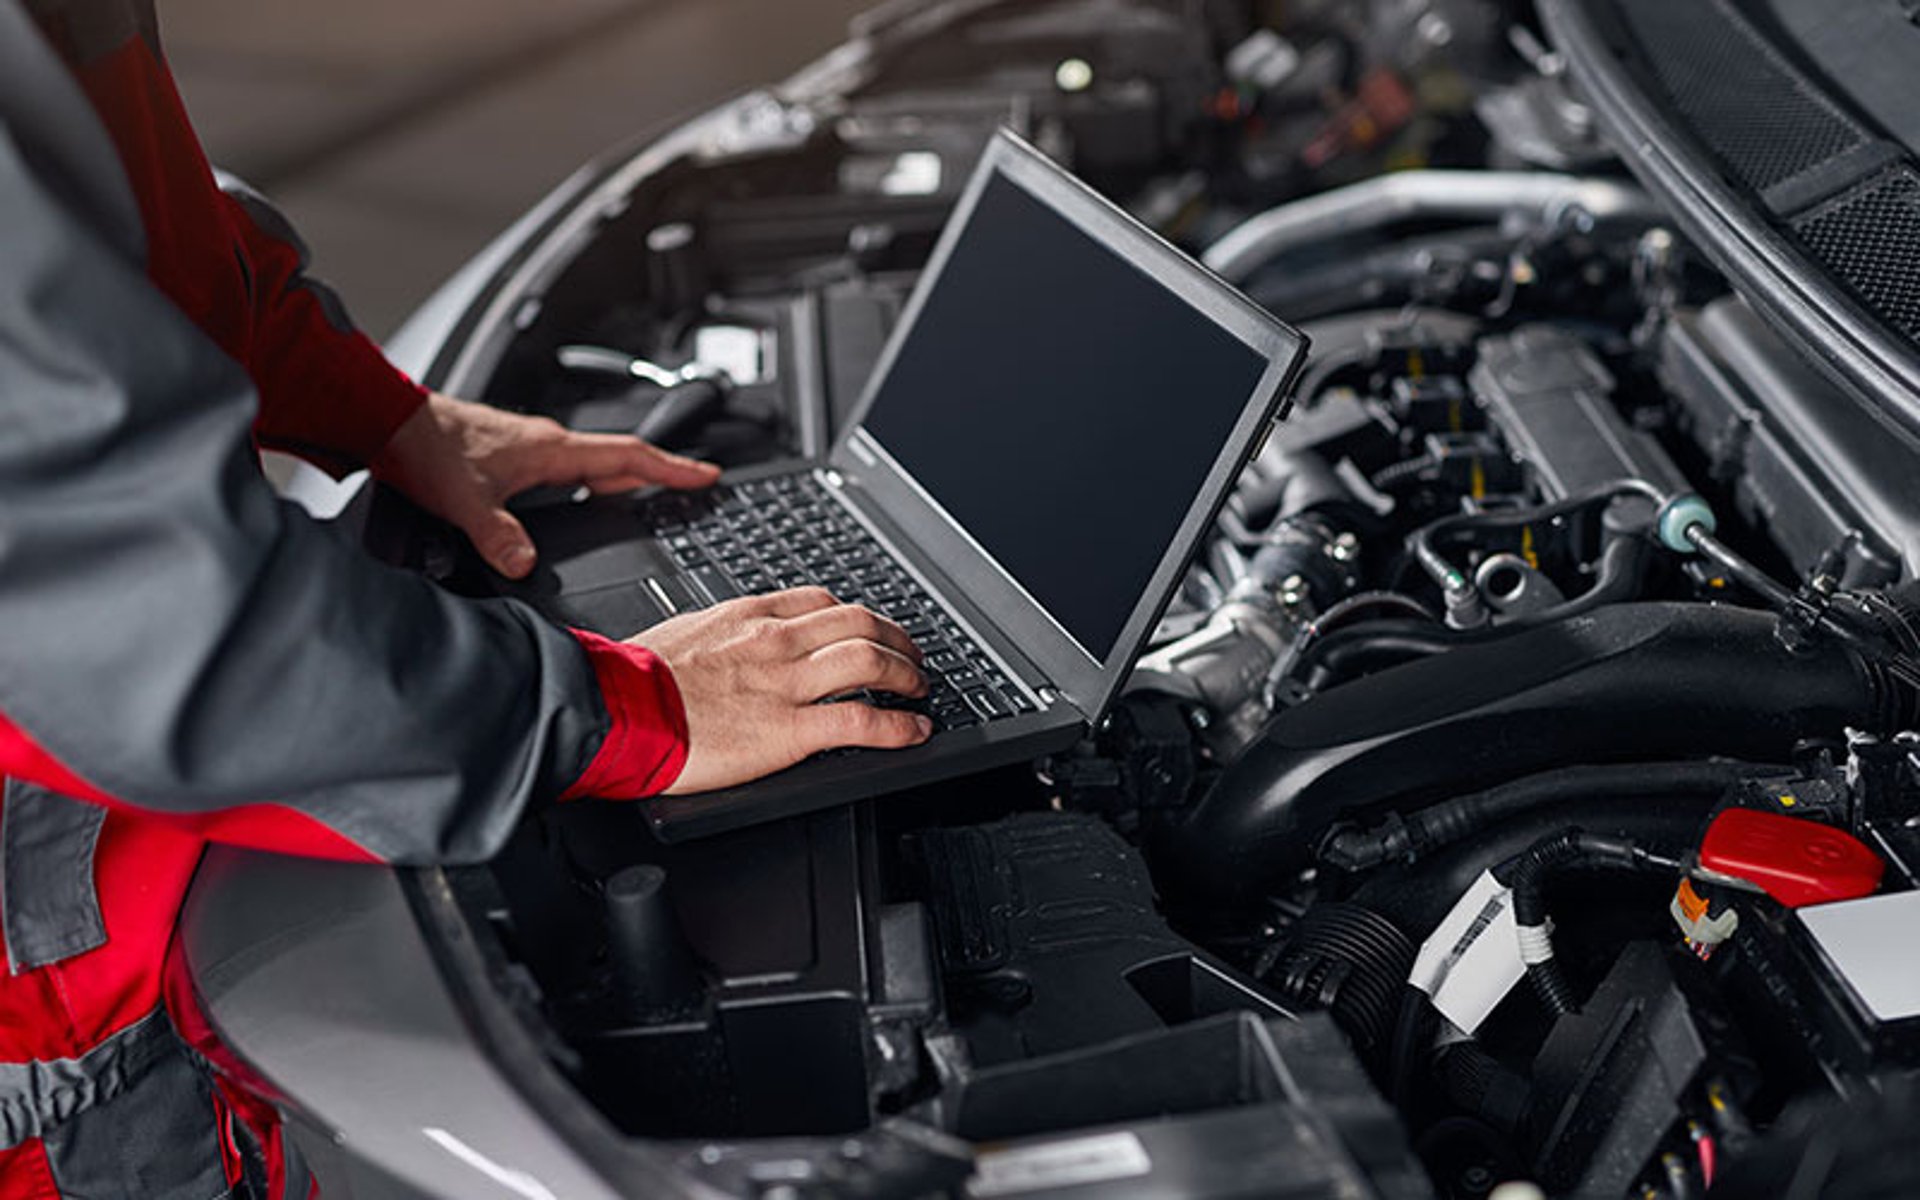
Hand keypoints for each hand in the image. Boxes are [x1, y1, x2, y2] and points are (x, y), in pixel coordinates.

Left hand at [371, 392, 719, 577]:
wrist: (385, 419)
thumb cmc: (425, 447)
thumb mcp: (466, 501)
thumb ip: (498, 536)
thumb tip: (527, 565)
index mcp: (550, 450)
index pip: (628, 457)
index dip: (671, 469)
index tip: (706, 476)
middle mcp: (545, 443)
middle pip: (618, 459)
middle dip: (657, 475)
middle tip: (688, 488)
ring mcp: (528, 446)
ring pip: (591, 463)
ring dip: (621, 478)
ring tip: (643, 497)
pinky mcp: (509, 453)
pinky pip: (566, 468)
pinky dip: (588, 481)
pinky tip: (577, 499)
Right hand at [630, 588, 933, 792]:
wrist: (616, 708)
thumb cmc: (635, 677)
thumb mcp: (685, 634)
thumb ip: (722, 634)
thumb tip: (730, 643)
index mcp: (751, 616)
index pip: (823, 603)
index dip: (859, 617)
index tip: (871, 630)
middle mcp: (778, 642)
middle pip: (861, 625)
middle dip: (898, 640)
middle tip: (912, 658)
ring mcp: (787, 684)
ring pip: (872, 662)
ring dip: (907, 676)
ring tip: (919, 691)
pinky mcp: (791, 730)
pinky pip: (863, 721)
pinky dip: (900, 727)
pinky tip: (914, 732)